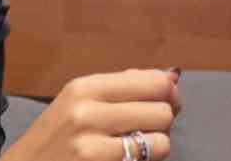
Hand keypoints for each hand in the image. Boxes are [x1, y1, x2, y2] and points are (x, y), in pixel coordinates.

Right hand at [1, 68, 182, 160]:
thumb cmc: (58, 134)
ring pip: (161, 141)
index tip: (162, 103)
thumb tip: (172, 77)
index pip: (154, 82)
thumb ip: (122, 87)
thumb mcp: (79, 100)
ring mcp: (92, 143)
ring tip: (130, 147)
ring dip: (154, 147)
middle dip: (160, 124)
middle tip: (140, 130)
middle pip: (163, 111)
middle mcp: (87, 110)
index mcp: (84, 86)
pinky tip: (120, 159)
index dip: (169, 94)